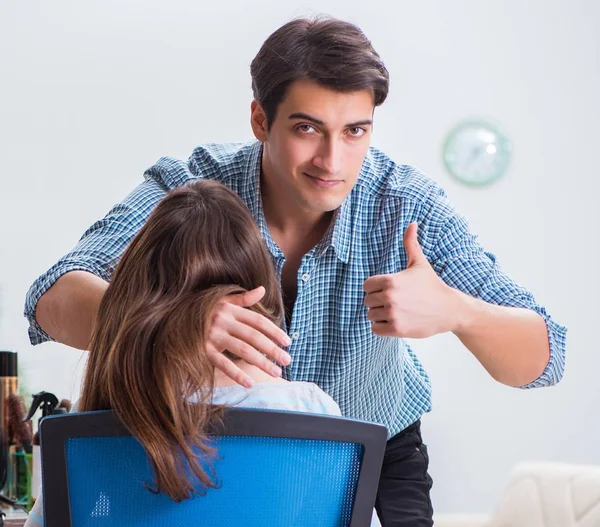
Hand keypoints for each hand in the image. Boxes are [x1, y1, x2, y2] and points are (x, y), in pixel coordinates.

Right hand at [204, 286, 291, 386]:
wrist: (173, 320)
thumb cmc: (204, 312)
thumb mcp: (222, 302)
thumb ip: (243, 299)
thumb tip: (262, 289)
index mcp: (230, 309)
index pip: (258, 321)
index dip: (274, 331)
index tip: (288, 342)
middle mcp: (223, 321)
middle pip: (254, 337)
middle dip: (273, 350)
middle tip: (287, 360)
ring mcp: (213, 335)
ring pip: (243, 350)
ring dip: (261, 363)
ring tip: (276, 372)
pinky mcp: (203, 350)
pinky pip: (223, 363)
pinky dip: (237, 374)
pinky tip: (250, 383)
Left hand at [363, 222, 458, 337]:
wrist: (450, 309)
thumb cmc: (432, 285)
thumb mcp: (420, 263)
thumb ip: (410, 243)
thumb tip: (412, 223)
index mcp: (390, 280)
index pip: (366, 286)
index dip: (375, 288)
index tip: (390, 290)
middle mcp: (389, 296)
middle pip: (367, 301)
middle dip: (378, 302)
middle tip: (396, 302)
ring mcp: (393, 313)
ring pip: (371, 316)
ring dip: (381, 316)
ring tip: (398, 312)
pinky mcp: (397, 329)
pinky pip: (375, 329)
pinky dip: (382, 327)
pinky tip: (396, 322)